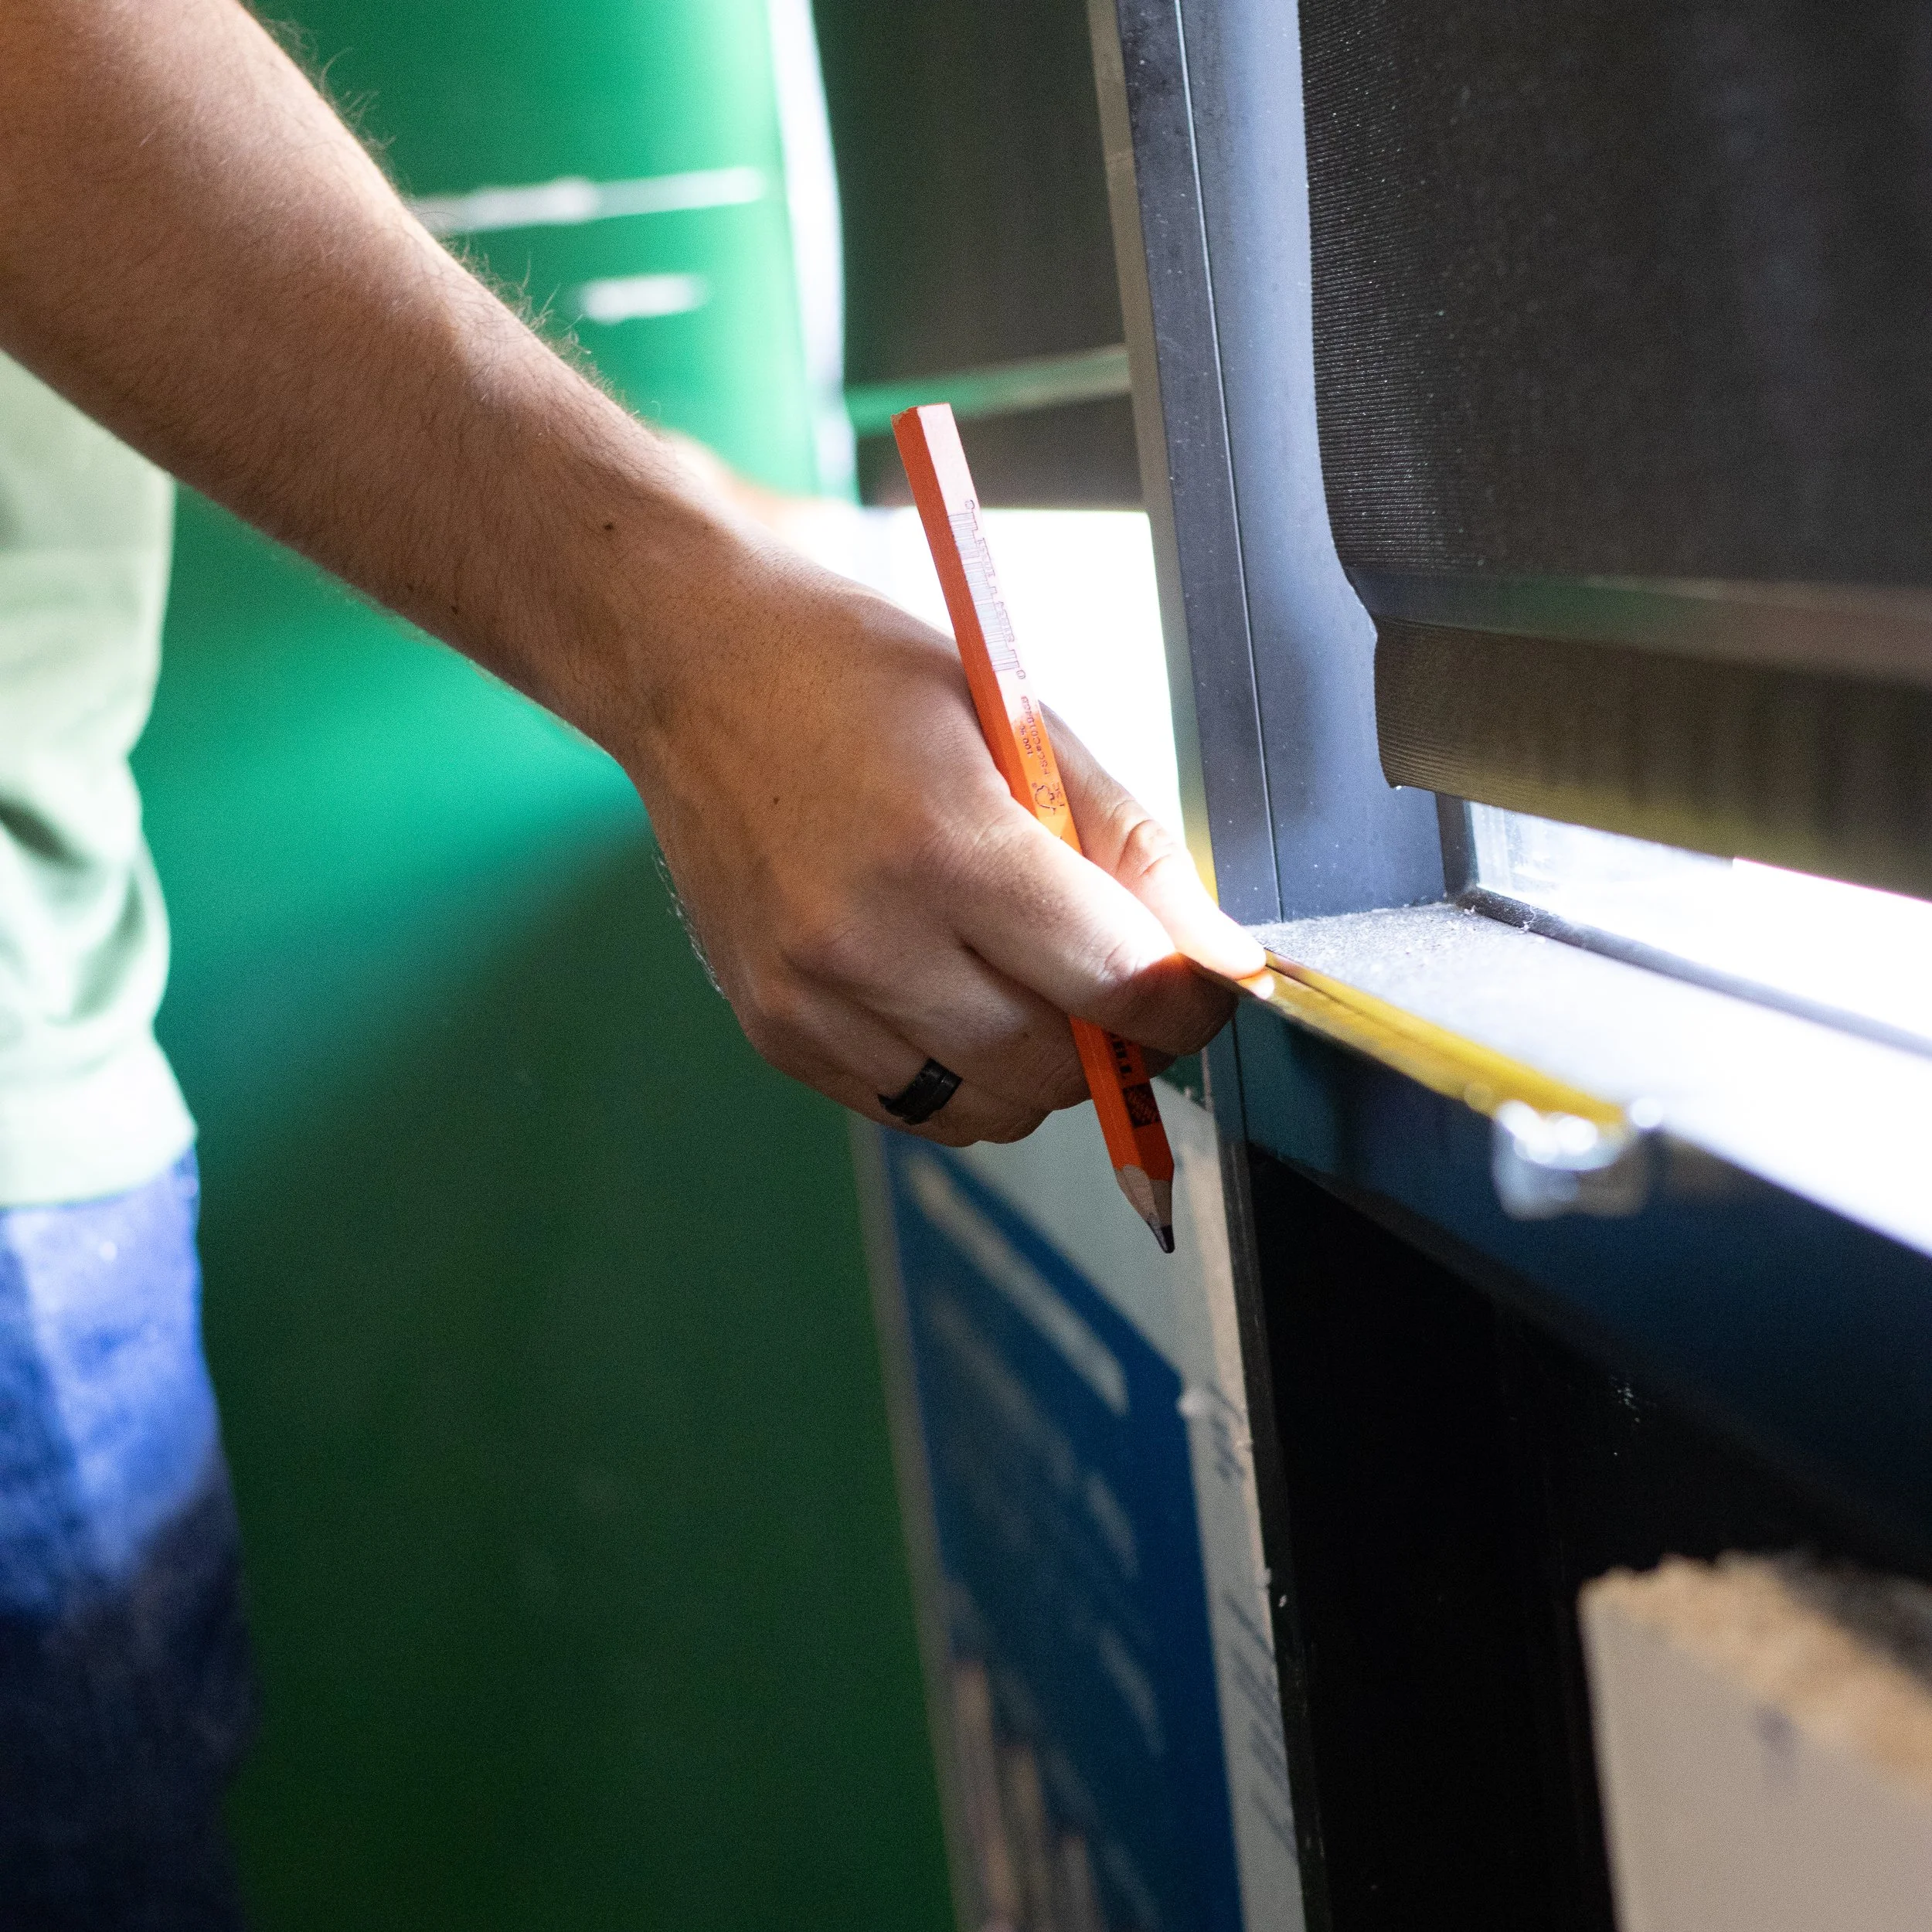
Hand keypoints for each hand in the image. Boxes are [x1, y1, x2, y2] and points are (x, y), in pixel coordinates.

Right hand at [621, 531, 1266, 1145]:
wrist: (694, 668)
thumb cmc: (860, 678)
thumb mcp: (1022, 726)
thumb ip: (1132, 854)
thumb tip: (1221, 963)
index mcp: (947, 845)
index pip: (1118, 984)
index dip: (1186, 1002)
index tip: (1200, 989)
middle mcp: (868, 939)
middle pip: (1059, 1065)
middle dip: (1112, 1032)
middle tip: (1102, 965)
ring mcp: (809, 999)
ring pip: (992, 1107)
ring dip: (1037, 1064)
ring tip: (1016, 970)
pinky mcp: (774, 1032)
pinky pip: (916, 1108)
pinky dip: (961, 1072)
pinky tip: (945, 989)